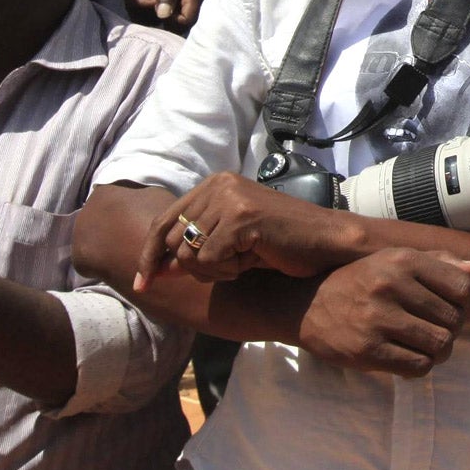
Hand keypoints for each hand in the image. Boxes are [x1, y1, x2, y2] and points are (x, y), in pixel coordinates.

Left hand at [136, 172, 366, 285]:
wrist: (327, 242)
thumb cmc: (283, 245)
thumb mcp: (231, 244)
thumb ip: (194, 250)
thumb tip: (155, 271)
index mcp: (214, 184)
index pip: (164, 223)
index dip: (148, 256)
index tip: (142, 285)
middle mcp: (218, 185)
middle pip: (173, 242)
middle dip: (195, 268)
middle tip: (233, 267)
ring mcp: (230, 199)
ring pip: (188, 254)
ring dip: (214, 270)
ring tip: (245, 261)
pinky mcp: (241, 218)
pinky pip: (209, 260)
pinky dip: (227, 271)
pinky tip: (253, 261)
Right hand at [296, 248, 469, 376]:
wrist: (307, 305)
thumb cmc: (363, 282)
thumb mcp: (397, 262)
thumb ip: (441, 264)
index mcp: (403, 259)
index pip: (464, 288)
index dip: (463, 304)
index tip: (447, 309)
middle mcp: (390, 285)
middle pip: (454, 320)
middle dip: (450, 330)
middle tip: (433, 331)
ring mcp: (378, 318)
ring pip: (440, 345)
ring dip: (438, 352)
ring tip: (425, 347)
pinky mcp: (366, 350)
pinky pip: (418, 367)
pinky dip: (420, 366)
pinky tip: (408, 357)